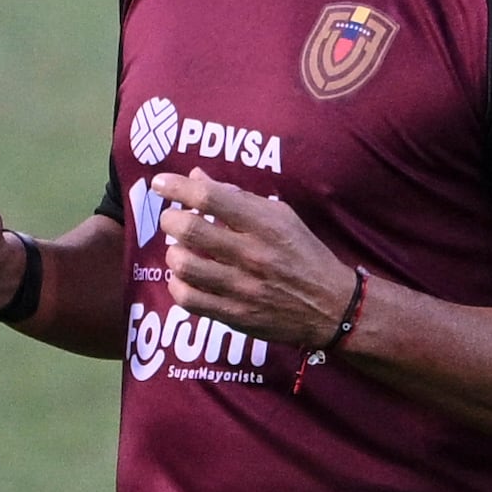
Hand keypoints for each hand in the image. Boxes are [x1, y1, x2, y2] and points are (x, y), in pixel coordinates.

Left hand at [149, 168, 356, 350]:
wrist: (331, 306)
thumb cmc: (302, 254)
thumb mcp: (280, 217)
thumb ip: (237, 197)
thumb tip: (195, 176)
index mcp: (267, 224)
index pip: (211, 198)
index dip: (177, 187)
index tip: (160, 183)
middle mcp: (253, 254)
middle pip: (189, 230)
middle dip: (170, 220)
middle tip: (171, 219)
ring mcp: (242, 287)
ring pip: (183, 265)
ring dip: (173, 253)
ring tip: (180, 249)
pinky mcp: (234, 315)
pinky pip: (187, 299)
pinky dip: (177, 284)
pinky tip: (184, 277)